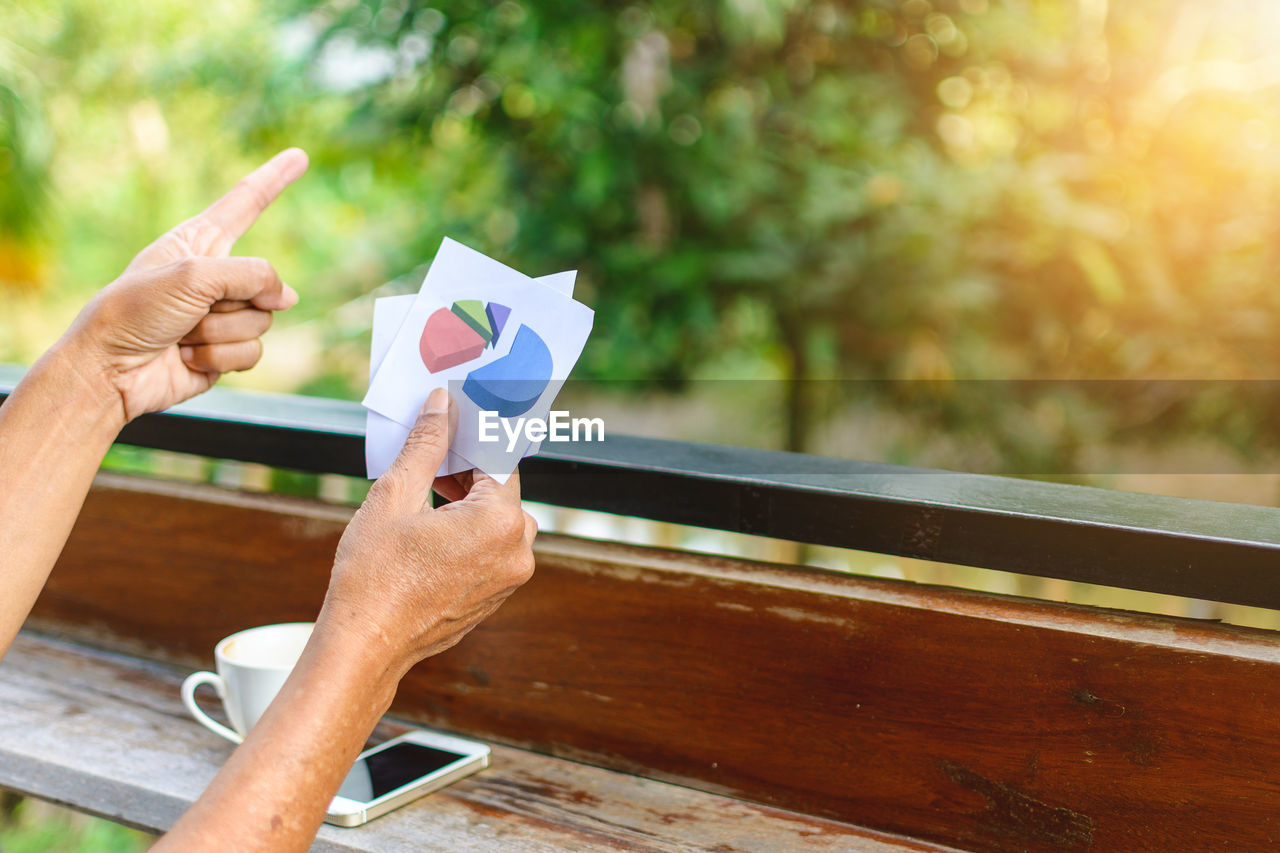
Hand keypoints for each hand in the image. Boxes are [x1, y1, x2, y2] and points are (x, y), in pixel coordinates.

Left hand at [62, 149, 308, 421]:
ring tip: (182, 334)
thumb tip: (287, 297)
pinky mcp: (224, 352)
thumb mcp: (194, 276)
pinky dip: (221, 358)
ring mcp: (221, 316)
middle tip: (194, 309)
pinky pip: (252, 353)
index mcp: (197, 243)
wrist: (110, 370)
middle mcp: (213, 277)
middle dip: (235, 301)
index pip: (245, 203)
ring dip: (221, 333)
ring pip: (262, 321)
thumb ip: (252, 276)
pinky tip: (187, 357)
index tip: (299, 156)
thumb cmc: (135, 311)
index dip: (273, 179)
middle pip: (265, 281)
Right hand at [321, 388, 537, 672]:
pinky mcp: (495, 597)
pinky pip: (491, 550)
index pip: (498, 458)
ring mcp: (509, 579)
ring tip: (424, 500)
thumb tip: (441, 405)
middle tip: (428, 465)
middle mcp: (517, 550)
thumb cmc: (374, 574)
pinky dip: (469, 534)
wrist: (364, 645)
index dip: (471, 439)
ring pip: (498, 520)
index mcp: (500, 521)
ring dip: (468, 504)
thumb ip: (427, 444)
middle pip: (502, 490)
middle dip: (467, 473)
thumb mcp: (395, 495)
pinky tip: (430, 534)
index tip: (448, 426)